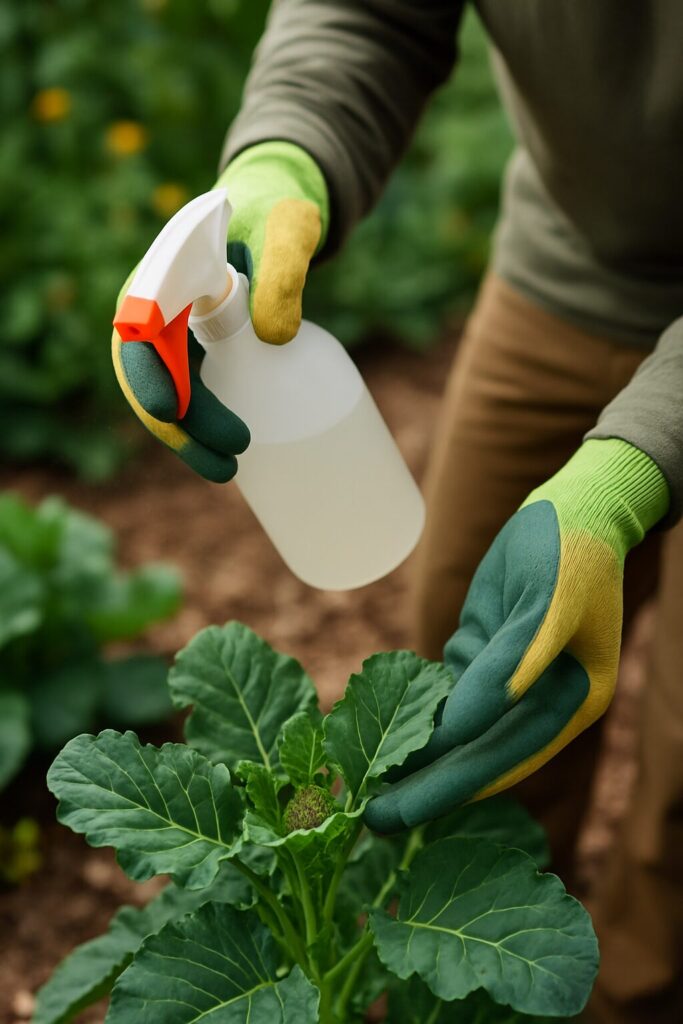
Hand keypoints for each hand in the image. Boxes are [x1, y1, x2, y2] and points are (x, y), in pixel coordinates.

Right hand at [111, 141, 328, 478]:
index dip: (149, 374)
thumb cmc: (277, 211)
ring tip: (230, 472)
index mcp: (165, 272)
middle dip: (179, 426)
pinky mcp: (196, 348)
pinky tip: (232, 454)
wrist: (273, 211)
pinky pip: (189, 392)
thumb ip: (284, 268)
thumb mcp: (288, 228)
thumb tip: (276, 338)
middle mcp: (157, 306)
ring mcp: (174, 331)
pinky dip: (201, 425)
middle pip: (150, 376)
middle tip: (229, 462)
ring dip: (189, 437)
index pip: (140, 331)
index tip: (170, 411)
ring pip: (167, 393)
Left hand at [364, 439, 668, 832]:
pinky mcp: (486, 649)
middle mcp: (540, 699)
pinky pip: (447, 687)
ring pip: (455, 724)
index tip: (394, 814)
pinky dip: (418, 705)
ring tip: (363, 780)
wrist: (575, 501)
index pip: (499, 760)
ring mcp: (511, 676)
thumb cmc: (569, 551)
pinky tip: (380, 724)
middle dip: (422, 783)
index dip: (446, 789)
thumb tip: (457, 730)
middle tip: (366, 819)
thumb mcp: (545, 608)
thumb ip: (505, 670)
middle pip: (473, 753)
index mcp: (569, 702)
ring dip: (415, 749)